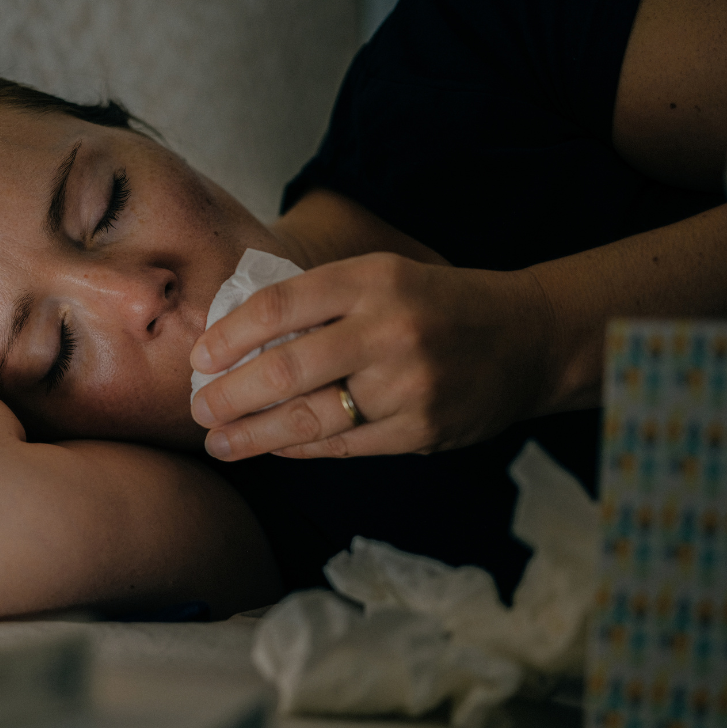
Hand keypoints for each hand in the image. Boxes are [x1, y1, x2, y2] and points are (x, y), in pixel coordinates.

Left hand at [188, 252, 554, 459]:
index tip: (199, 358)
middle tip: (199, 409)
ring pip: (309, 417)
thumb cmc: (433, 306)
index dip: (228, 336)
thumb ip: (316, 302)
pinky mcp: (419, 429)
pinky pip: (342, 445)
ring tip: (219, 442)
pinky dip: (300, 448)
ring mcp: (406, 384)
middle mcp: (388, 329)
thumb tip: (231, 338)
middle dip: (229, 395)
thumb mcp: (380, 279)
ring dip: (254, 435)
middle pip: (285, 370)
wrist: (527, 340)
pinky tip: (273, 448)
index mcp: (371, 280)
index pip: (278, 306)